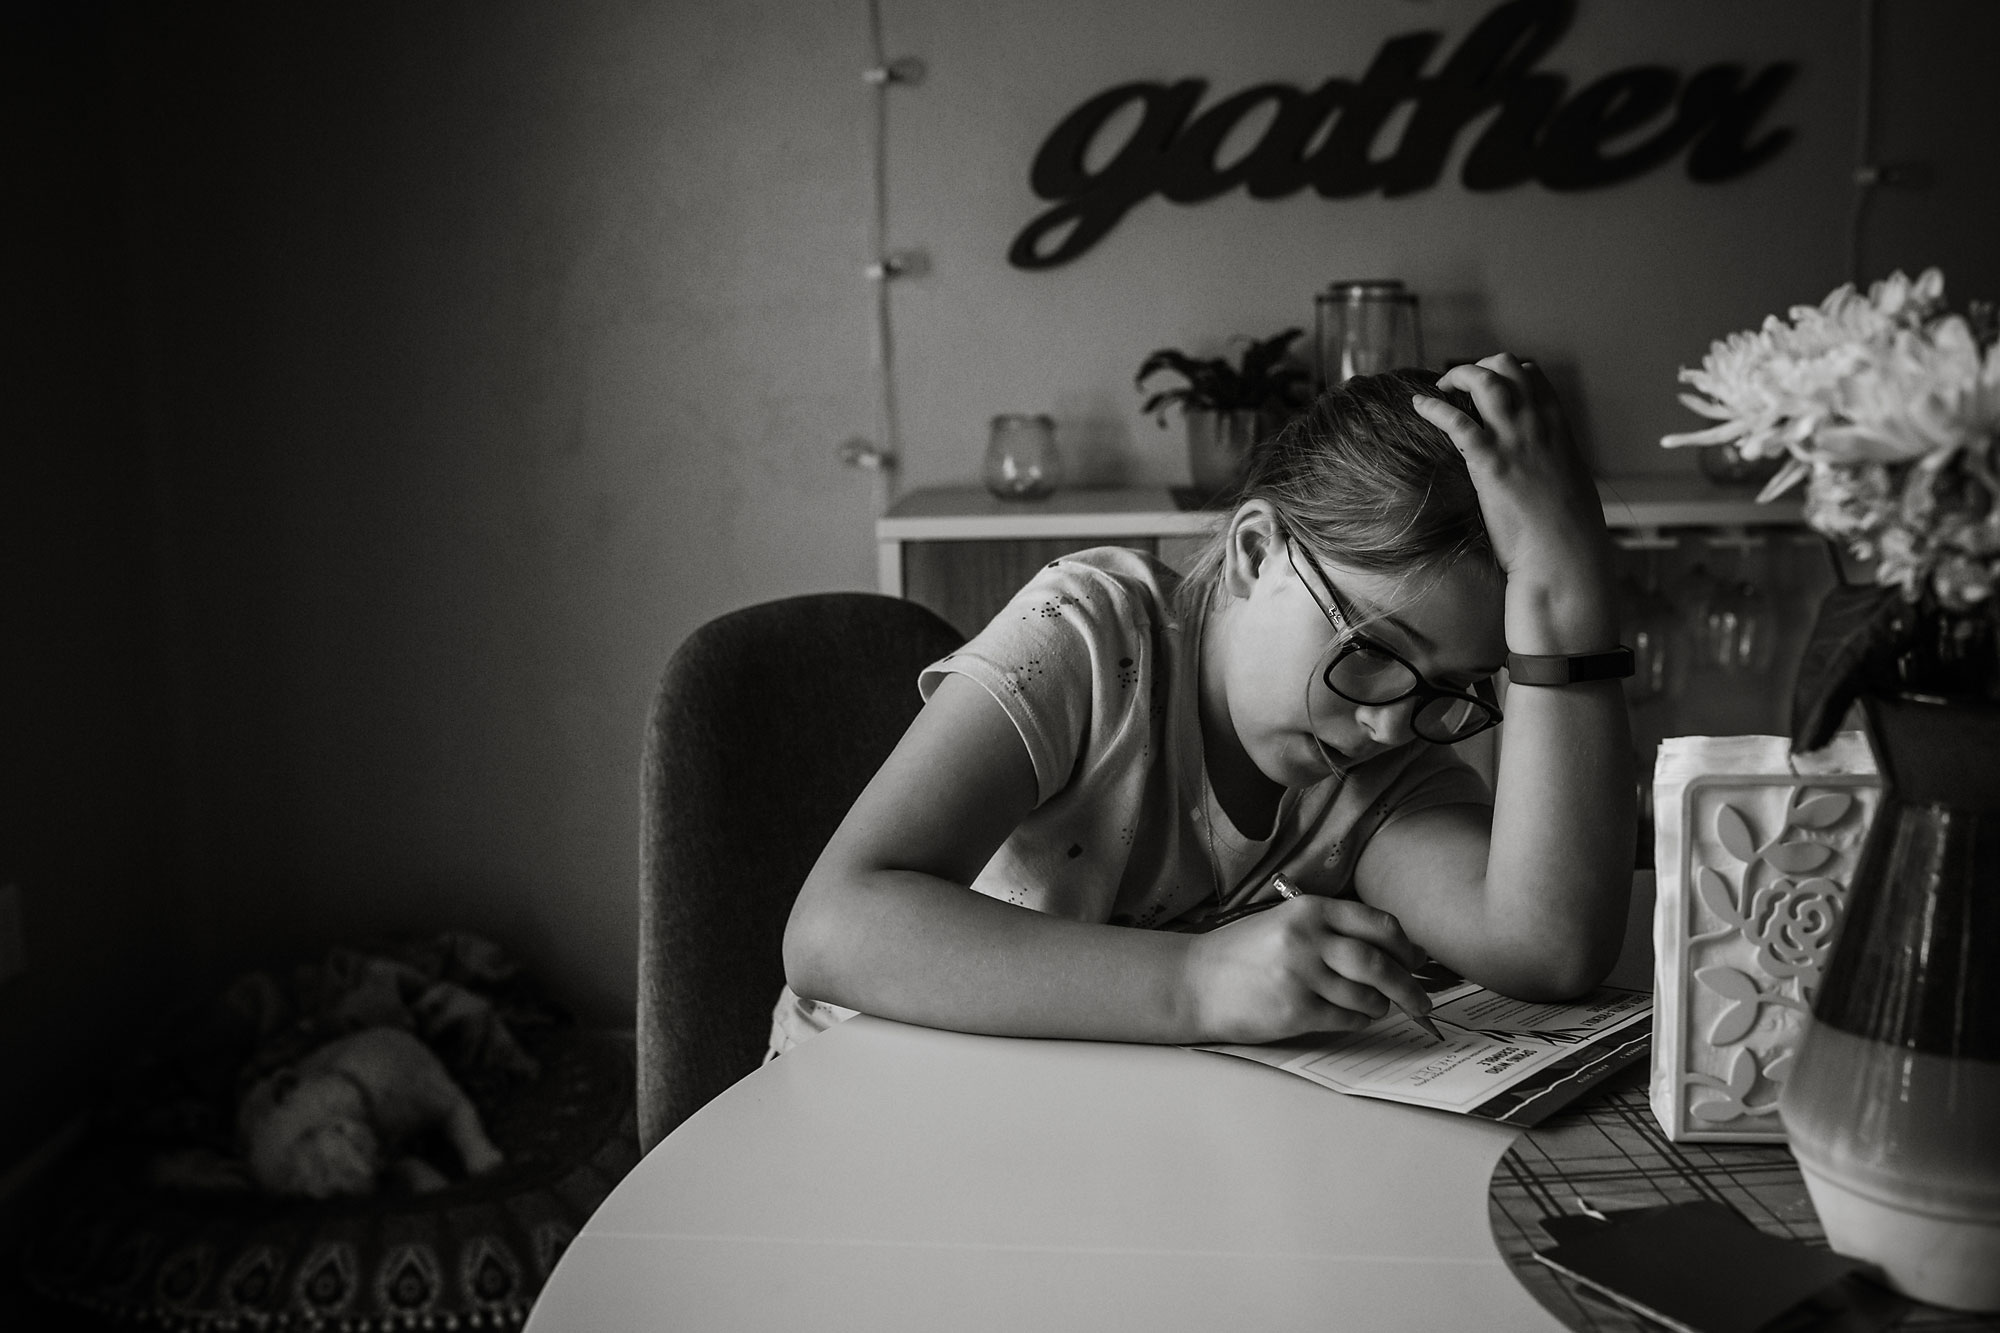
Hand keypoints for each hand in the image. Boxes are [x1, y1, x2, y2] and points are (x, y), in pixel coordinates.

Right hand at [1185, 895, 1432, 1043]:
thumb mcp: (1286, 924)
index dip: (1405, 946)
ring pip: (1366, 994)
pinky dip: (1360, 1020)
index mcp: (1309, 910)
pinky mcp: (1293, 1010)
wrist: (1194, 981)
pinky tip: (1355, 1017)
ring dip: (1383, 1005)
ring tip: (1381, 1008)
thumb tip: (1393, 951)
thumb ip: (1332, 931)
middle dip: (1408, 985)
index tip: (1415, 961)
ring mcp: (1299, 975)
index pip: (1378, 923)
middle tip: (1421, 1000)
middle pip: (1378, 962)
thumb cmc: (1243, 954)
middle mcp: (1306, 938)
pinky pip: (1346, 1019)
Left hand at [1412, 354, 1616, 651]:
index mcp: (1558, 425)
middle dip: (1477, 367)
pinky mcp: (1491, 463)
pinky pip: (1456, 421)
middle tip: (1458, 387)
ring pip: (1484, 381)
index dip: (1503, 371)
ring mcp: (1514, 440)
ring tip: (1440, 390)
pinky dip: (1434, 407)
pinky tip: (1419, 405)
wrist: (1565, 554)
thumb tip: (1544, 461)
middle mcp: (1538, 424)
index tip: (1485, 384)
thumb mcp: (1569, 478)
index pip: (1531, 373)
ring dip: (1456, 378)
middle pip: (1505, 366)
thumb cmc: (1568, 527)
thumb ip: (1553, 458)